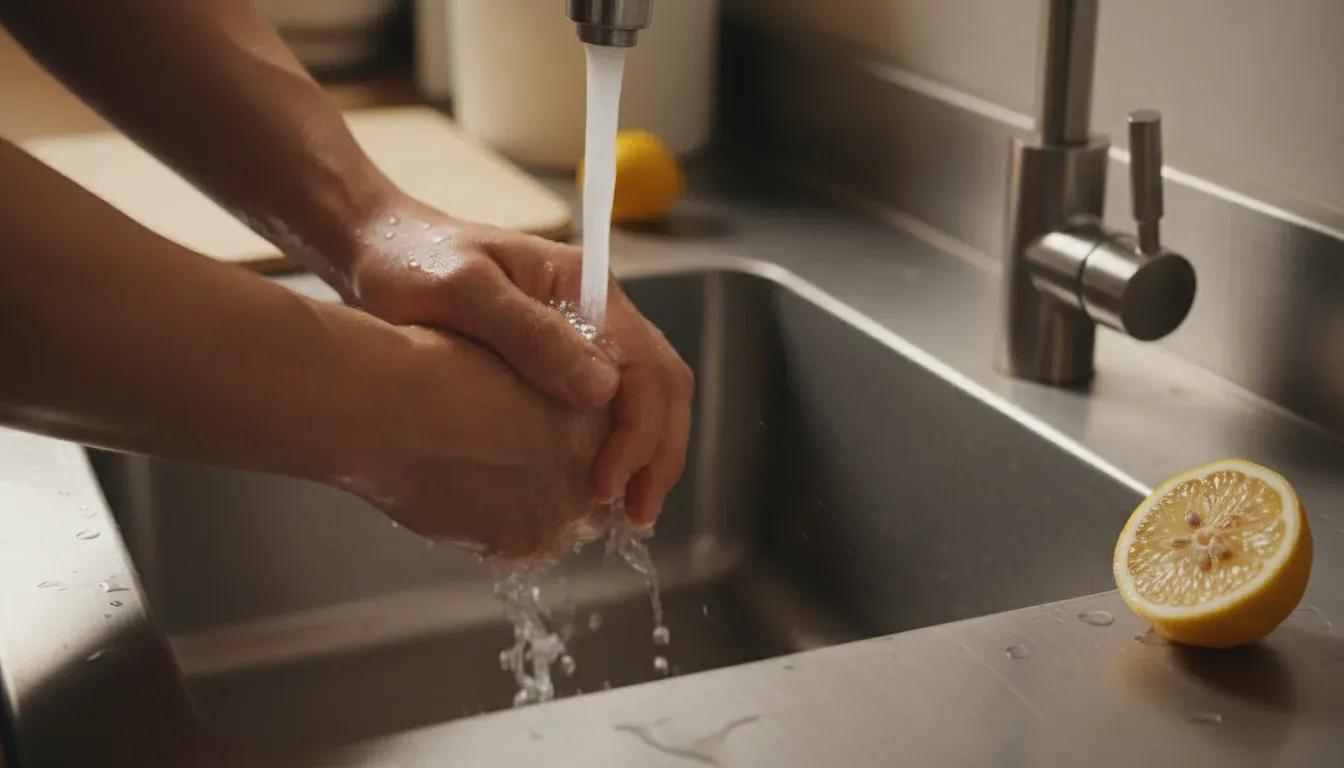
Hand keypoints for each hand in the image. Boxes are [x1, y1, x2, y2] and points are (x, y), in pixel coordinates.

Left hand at [339, 195, 692, 526]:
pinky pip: (612, 403)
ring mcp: (583, 333)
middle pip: (662, 383)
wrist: (376, 248)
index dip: (638, 433)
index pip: (645, 365)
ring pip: (647, 396)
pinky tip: (601, 484)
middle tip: (637, 514)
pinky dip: (620, 445)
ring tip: (629, 510)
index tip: (605, 484)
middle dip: (658, 453)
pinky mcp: (560, 357)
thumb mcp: (462, 291)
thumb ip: (530, 333)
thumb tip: (603, 389)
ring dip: (647, 454)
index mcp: (585, 286)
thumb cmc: (409, 261)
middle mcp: (597, 308)